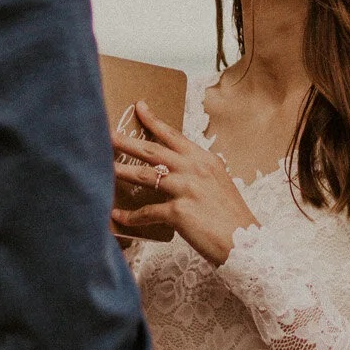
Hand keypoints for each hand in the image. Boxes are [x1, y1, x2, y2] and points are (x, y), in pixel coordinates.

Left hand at [111, 100, 259, 266]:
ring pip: (145, 175)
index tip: (139, 107)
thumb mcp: (218, 183)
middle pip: (152, 151)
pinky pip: (147, 211)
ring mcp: (186, 188)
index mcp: (204, 159)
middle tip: (106, 134)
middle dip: (126, 141)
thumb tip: (173, 168)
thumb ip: (197, 172)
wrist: (246, 243)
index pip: (173, 135)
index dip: (153, 120)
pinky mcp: (178, 211)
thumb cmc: (231, 217)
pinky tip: (117, 216)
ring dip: (121, 172)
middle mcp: (194, 169)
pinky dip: (130, 215)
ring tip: (104, 168)